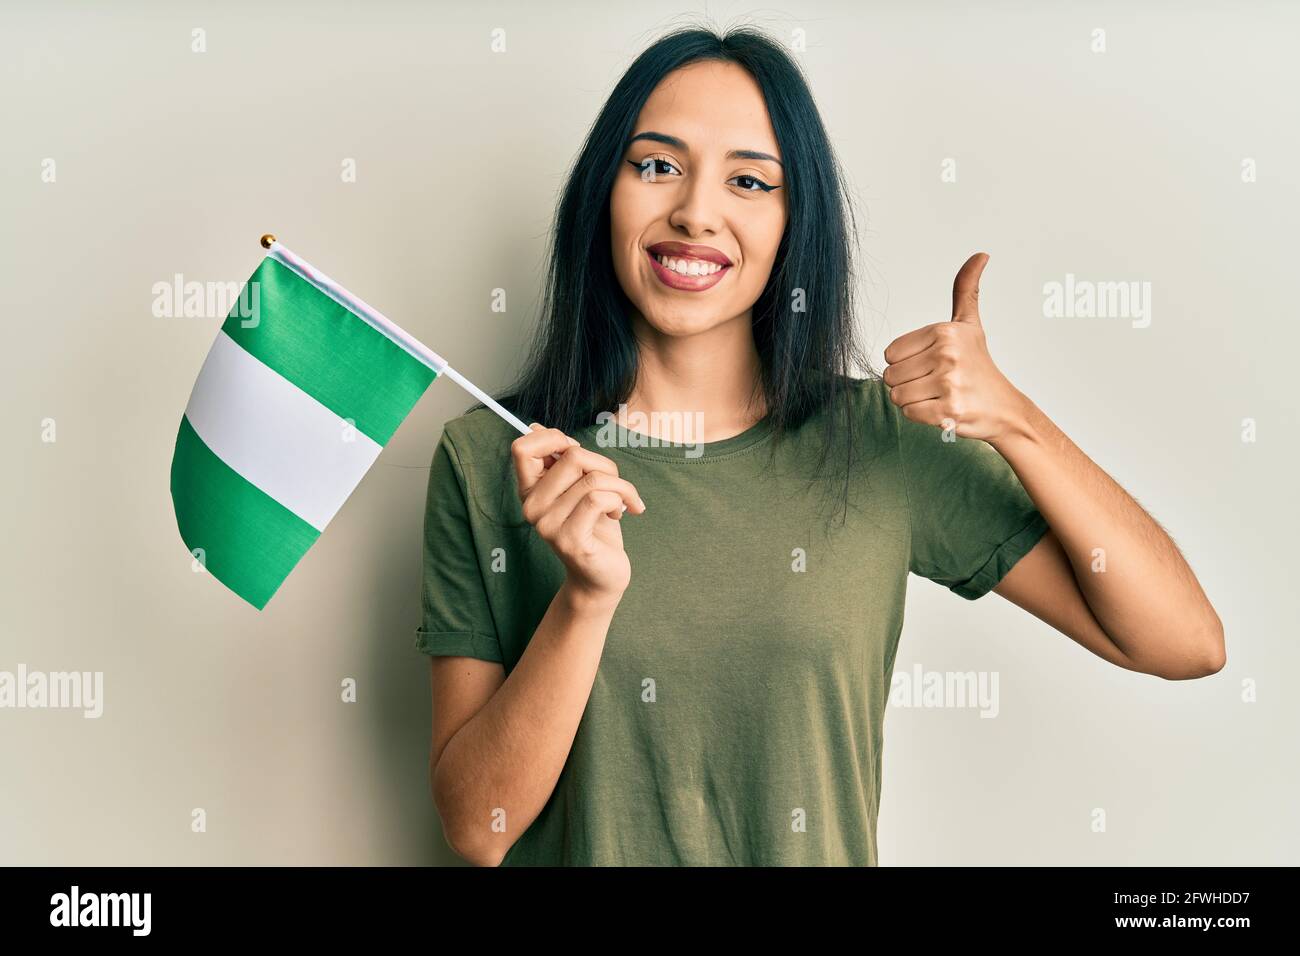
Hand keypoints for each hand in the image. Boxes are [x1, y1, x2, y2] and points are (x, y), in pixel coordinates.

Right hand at [511, 424, 645, 604]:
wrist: (603, 575)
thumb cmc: (595, 526)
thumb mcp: (579, 486)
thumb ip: (562, 461)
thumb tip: (537, 427)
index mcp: (530, 490)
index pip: (523, 448)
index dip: (554, 439)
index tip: (578, 453)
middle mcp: (532, 507)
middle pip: (572, 456)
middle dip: (604, 464)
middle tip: (614, 485)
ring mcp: (548, 525)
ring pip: (593, 478)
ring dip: (620, 485)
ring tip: (622, 501)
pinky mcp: (569, 540)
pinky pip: (598, 498)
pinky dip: (621, 499)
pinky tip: (623, 512)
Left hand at [882, 252, 1027, 443]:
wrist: (1005, 408)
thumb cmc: (980, 366)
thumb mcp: (970, 324)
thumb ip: (966, 290)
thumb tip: (980, 254)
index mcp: (944, 332)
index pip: (890, 353)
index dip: (905, 363)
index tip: (930, 364)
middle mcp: (946, 354)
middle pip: (890, 376)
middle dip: (907, 384)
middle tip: (935, 383)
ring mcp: (948, 383)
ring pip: (897, 396)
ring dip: (913, 400)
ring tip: (938, 396)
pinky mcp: (948, 410)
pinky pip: (909, 413)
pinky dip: (921, 416)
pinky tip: (942, 410)